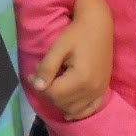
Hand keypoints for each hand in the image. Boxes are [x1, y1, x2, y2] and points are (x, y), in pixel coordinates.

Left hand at [31, 0, 112, 121]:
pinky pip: (91, 108)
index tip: (31, 74)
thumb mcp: (58, 47)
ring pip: (74, 109)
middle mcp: (92, 89)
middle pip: (62, 103)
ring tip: (54, 85)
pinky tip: (69, 111)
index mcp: (81, 79)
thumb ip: (47, 68)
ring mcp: (100, 90)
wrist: (99, 24)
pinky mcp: (103, 88)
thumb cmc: (77, 33)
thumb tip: (37, 86)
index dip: (39, 86)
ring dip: (60, 101)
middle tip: (42, 77)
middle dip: (48, 93)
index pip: (54, 94)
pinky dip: (79, 111)